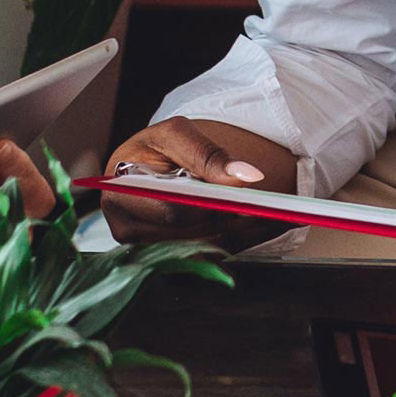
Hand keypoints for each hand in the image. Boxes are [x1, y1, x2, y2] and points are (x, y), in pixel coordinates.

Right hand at [101, 115, 273, 243]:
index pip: (171, 212)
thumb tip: (245, 176)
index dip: (208, 207)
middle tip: (266, 208)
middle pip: (190, 236)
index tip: (241, 200)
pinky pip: (211, 257)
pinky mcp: (169, 260)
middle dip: (228, 221)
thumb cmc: (155, 149)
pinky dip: (241, 240)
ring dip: (240, 234)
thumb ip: (208, 155)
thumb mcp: (176, 136)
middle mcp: (130, 231)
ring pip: (204, 251)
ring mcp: (148, 250)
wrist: (147, 168)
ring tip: (274, 216)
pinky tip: (265, 226)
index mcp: (121, 198)